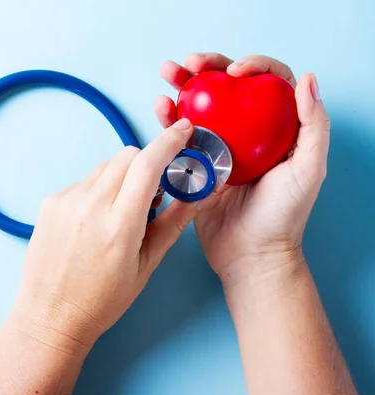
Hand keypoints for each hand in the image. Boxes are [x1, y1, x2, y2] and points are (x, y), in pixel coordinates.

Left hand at [9, 119, 197, 351]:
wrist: (51, 315)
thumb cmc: (101, 300)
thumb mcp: (146, 265)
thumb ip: (173, 223)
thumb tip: (201, 194)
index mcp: (119, 226)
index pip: (148, 165)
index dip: (169, 142)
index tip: (183, 130)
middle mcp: (89, 207)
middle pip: (126, 156)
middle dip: (145, 164)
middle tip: (148, 194)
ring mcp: (65, 202)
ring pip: (105, 167)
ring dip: (120, 178)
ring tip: (118, 213)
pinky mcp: (50, 202)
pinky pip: (84, 181)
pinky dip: (98, 190)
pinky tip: (95, 220)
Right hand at [155, 53, 329, 285]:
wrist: (249, 253)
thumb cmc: (283, 216)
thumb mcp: (308, 170)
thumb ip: (313, 126)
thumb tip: (306, 79)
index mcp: (276, 129)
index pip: (268, 83)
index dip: (253, 66)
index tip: (234, 72)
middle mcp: (247, 132)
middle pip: (227, 88)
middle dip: (208, 68)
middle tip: (190, 62)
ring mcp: (219, 147)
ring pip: (200, 106)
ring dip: (182, 86)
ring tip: (168, 74)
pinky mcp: (197, 163)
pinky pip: (181, 135)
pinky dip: (169, 119)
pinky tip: (161, 107)